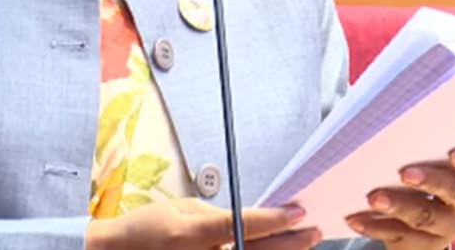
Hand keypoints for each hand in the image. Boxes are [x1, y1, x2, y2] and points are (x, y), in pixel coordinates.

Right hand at [86, 199, 319, 249]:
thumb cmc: (142, 230)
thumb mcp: (178, 209)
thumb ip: (214, 216)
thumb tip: (248, 219)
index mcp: (190, 235)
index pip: (242, 226)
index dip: (274, 220)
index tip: (297, 212)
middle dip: (288, 242)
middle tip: (311, 231)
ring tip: (301, 245)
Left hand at [345, 144, 454, 248]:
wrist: (415, 219)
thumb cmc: (418, 167)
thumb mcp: (423, 152)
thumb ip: (416, 133)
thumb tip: (378, 101)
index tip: (454, 154)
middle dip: (430, 181)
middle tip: (404, 172)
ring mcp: (449, 226)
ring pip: (427, 217)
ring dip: (399, 206)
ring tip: (373, 197)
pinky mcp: (425, 245)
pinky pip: (401, 238)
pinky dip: (376, 226)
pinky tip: (355, 218)